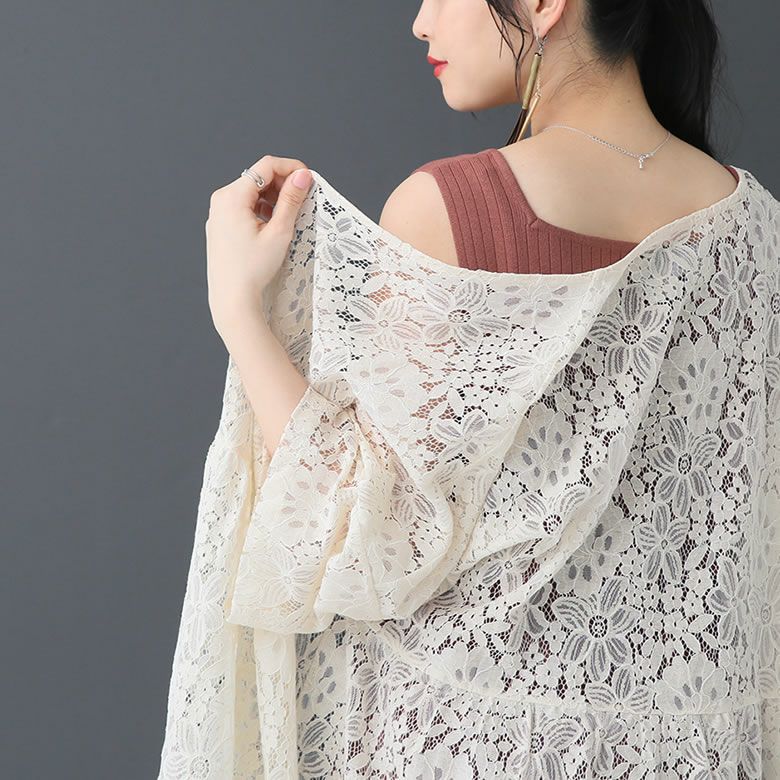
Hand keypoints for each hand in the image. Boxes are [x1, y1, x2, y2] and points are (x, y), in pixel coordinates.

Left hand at [205, 154, 312, 336]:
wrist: (232, 298)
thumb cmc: (253, 269)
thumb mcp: (279, 232)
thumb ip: (292, 200)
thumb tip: (303, 175)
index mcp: (232, 196)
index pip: (266, 166)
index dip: (291, 168)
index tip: (309, 179)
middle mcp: (221, 200)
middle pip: (258, 177)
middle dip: (282, 184)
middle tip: (302, 200)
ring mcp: (218, 213)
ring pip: (252, 192)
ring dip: (273, 198)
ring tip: (288, 218)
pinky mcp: (221, 226)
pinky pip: (244, 207)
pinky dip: (261, 210)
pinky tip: (273, 227)